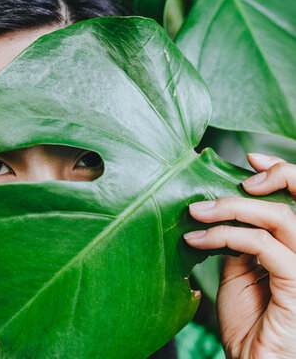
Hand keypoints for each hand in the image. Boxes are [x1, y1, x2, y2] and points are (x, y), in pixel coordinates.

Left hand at [184, 153, 295, 357]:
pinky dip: (229, 236)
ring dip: (231, 210)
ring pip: (280, 218)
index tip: (250, 158)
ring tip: (196, 214)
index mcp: (294, 247)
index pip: (295, 201)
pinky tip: (200, 239)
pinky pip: (265, 247)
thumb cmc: (249, 323)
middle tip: (205, 197)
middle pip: (293, 202)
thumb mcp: (239, 275)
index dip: (280, 172)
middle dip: (253, 186)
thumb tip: (224, 216)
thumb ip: (240, 244)